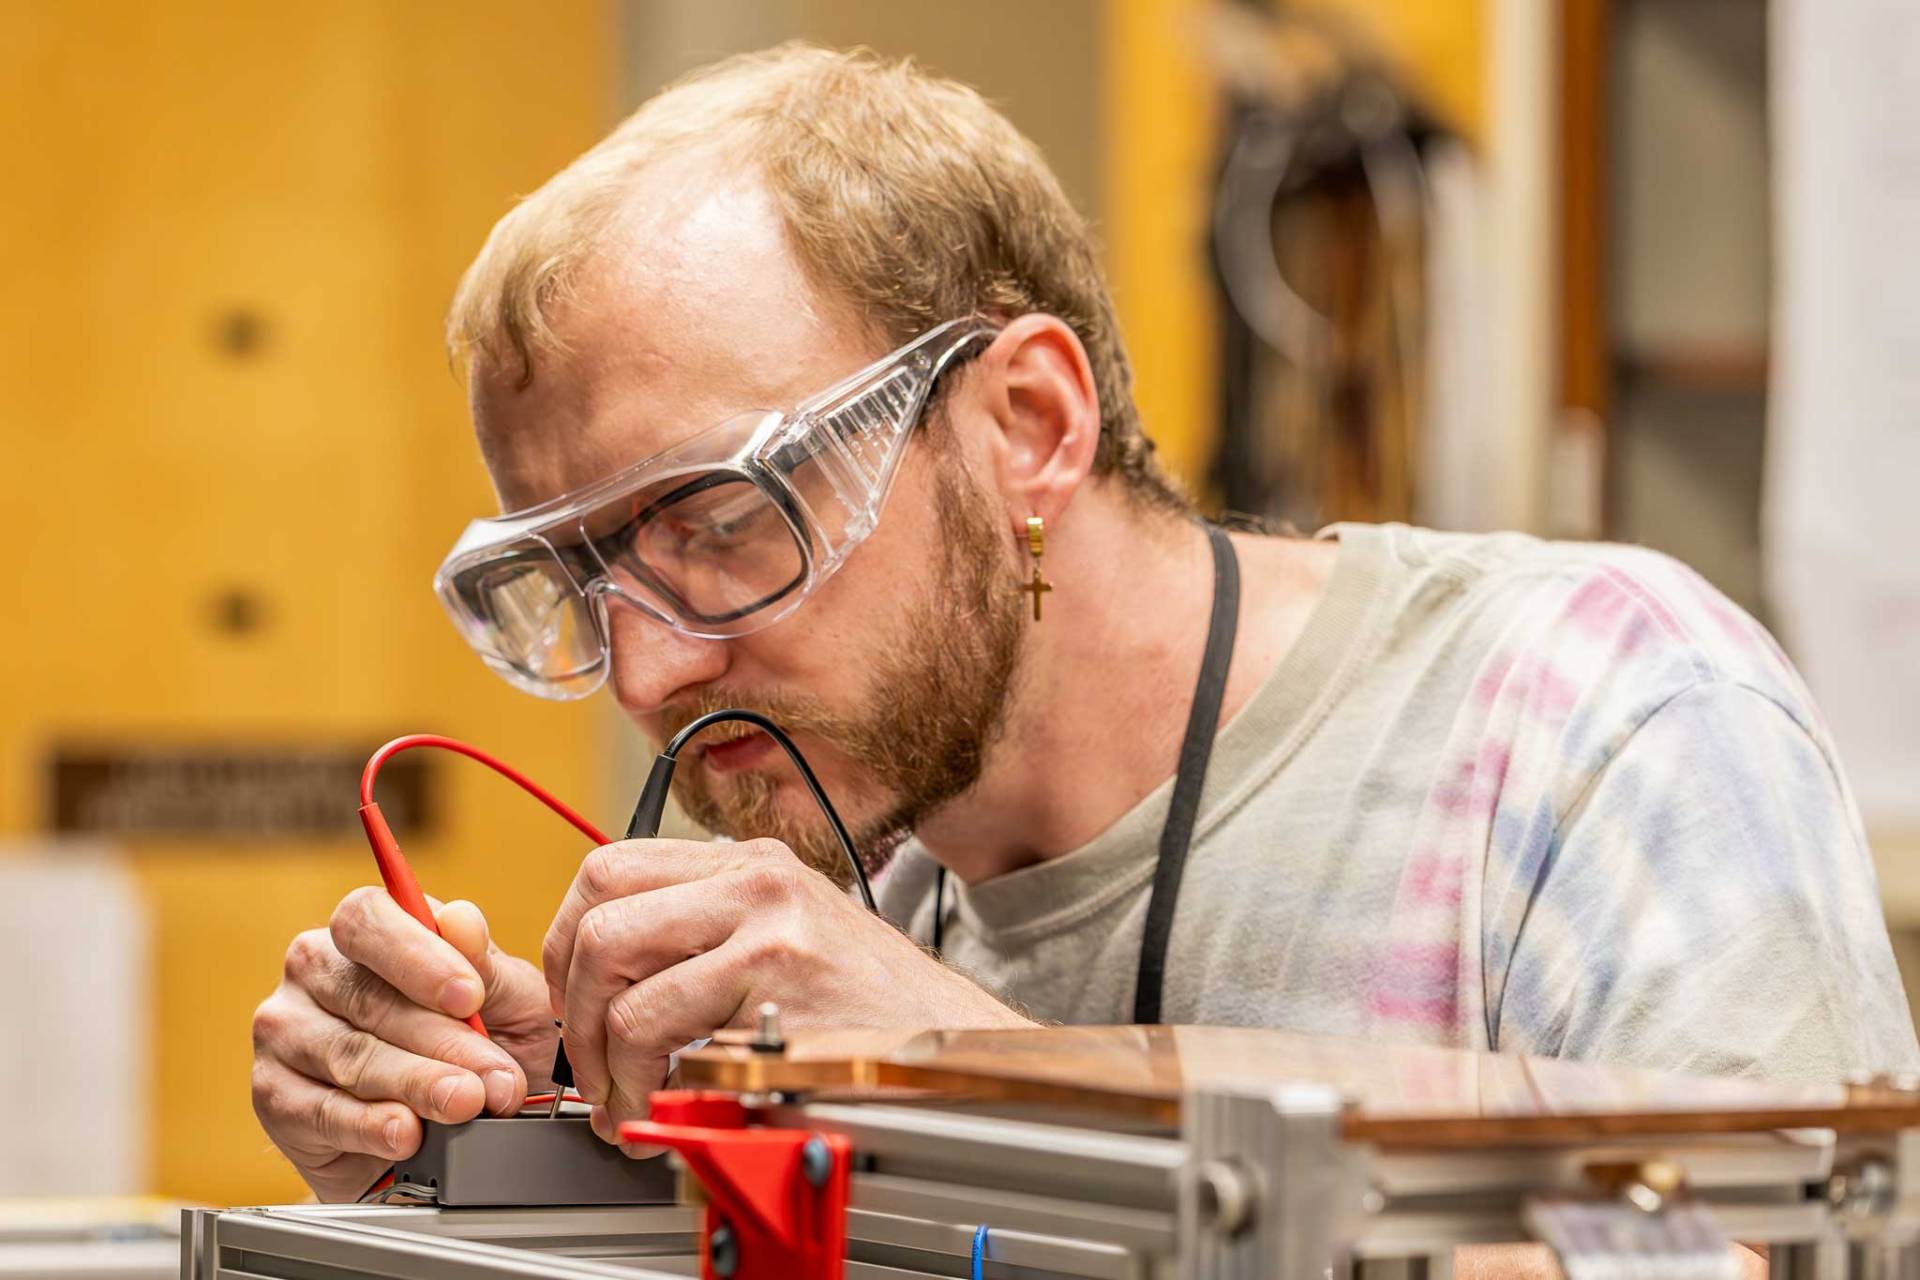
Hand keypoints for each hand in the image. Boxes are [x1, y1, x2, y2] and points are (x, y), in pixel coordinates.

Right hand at [251, 889, 556, 1200]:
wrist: (457, 1132)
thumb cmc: (484, 1044)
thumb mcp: (505, 1000)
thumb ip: (486, 964)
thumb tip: (464, 922)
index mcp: (367, 930)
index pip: (368, 919)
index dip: (417, 956)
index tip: (469, 997)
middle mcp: (314, 970)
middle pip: (367, 997)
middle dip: (441, 1041)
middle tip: (492, 1078)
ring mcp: (285, 1033)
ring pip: (349, 1056)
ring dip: (415, 1085)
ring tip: (465, 1104)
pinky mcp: (275, 1096)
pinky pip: (320, 1112)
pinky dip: (370, 1126)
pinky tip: (406, 1134)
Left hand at [543, 838, 1030, 1145]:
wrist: (956, 1047)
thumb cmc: (872, 1018)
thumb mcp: (786, 948)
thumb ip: (709, 941)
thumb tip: (607, 979)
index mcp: (752, 862)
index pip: (611, 866)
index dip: (569, 940)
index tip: (577, 1002)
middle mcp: (756, 872)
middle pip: (598, 895)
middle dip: (570, 991)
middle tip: (586, 1059)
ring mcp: (765, 912)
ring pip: (611, 951)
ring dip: (595, 1044)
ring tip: (620, 1096)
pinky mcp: (774, 965)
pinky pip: (653, 1017)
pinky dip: (633, 1075)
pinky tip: (657, 1105)